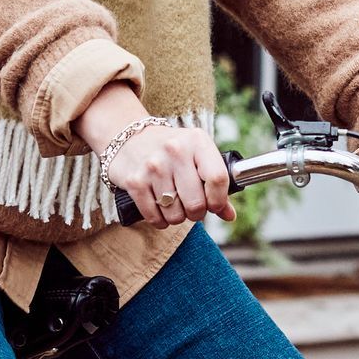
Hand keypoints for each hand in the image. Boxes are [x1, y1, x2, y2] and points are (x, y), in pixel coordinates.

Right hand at [76, 82, 232, 226]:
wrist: (128, 139)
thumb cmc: (171, 151)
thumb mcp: (197, 156)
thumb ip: (215, 183)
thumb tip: (229, 215)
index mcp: (197, 141)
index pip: (218, 179)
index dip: (219, 200)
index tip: (215, 205)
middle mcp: (175, 151)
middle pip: (196, 203)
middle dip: (196, 212)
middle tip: (191, 206)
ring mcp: (153, 166)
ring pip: (175, 214)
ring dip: (177, 216)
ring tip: (173, 204)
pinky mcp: (135, 182)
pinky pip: (154, 217)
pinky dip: (159, 220)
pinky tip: (160, 209)